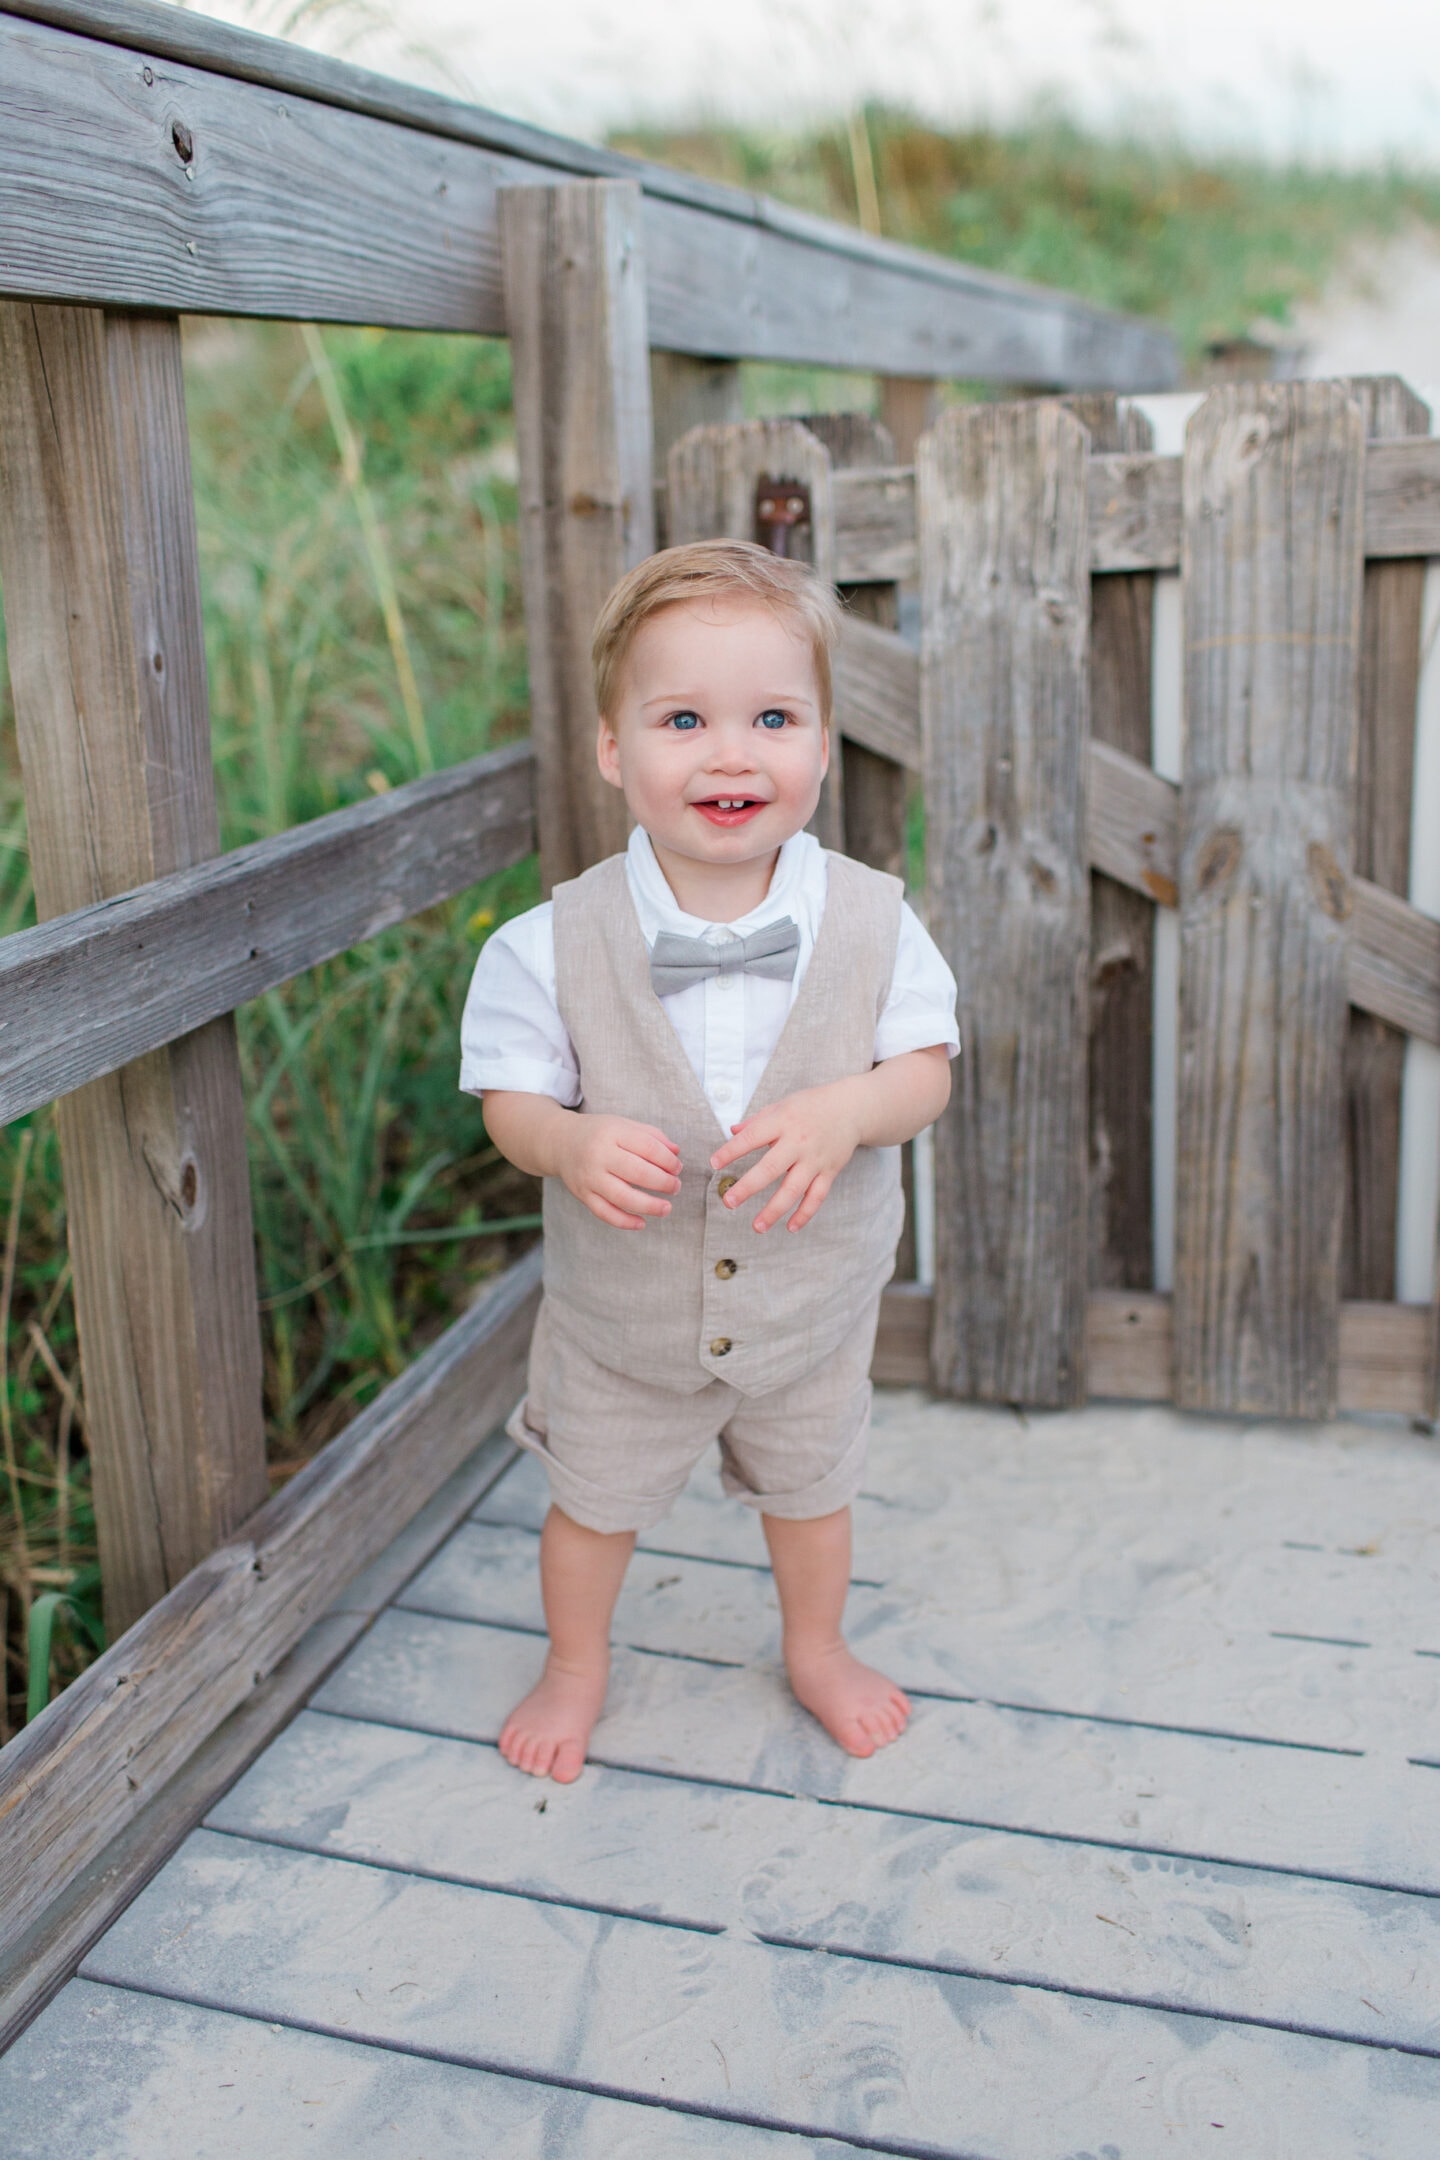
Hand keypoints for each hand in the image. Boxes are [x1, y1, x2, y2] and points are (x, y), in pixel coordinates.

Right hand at [556, 1114, 680, 1230]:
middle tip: (676, 1187)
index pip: (648, 1148)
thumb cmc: (600, 1134)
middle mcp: (599, 1155)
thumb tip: (676, 1154)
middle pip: (638, 1172)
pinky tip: (642, 1223)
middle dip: (663, 1182)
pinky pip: (605, 1213)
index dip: (668, 1160)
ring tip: (666, 1208)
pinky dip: (624, 1221)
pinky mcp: (582, 1195)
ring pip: (622, 1197)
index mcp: (612, 1133)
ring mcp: (589, 1177)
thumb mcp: (624, 1125)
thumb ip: (652, 1136)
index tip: (677, 1168)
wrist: (561, 1142)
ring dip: (649, 1206)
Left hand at [709, 1080, 862, 1232]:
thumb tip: (732, 1132)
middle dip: (748, 1187)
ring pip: (793, 1189)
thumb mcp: (781, 1105)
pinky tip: (790, 1227)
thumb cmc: (811, 1106)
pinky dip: (805, 1214)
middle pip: (770, 1168)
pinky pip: (817, 1196)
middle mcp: (798, 1142)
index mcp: (782, 1122)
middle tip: (728, 1202)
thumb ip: (756, 1121)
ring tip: (757, 1226)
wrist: (851, 1108)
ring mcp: (815, 1159)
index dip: (731, 1151)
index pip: (752, 1138)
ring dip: (774, 1210)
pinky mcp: (829, 1171)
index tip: (714, 1163)